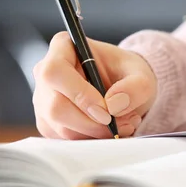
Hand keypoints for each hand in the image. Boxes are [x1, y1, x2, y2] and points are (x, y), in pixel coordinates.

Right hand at [32, 32, 156, 138]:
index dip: (79, 94)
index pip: (55, 71)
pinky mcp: (48, 122)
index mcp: (63, 47)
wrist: (124, 88)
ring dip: (97, 133)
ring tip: (123, 124)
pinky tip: (110, 130)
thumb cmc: (127, 73)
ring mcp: (43, 99)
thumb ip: (135, 86)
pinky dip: (92, 140)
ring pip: (61, 128)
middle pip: (55, 107)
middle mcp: (46, 72)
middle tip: (119, 123)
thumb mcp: (142, 75)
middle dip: (92, 123)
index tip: (106, 110)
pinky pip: (66, 140)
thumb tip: (114, 104)